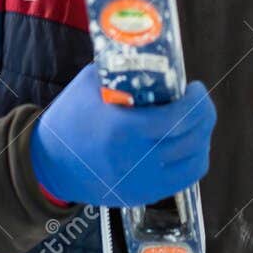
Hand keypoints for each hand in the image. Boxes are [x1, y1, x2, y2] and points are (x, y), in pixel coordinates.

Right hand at [28, 63, 216, 206]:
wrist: (48, 162)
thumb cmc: (69, 118)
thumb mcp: (92, 84)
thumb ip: (124, 71)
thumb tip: (153, 56)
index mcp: (124, 130)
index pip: (179, 119)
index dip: (197, 101)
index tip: (195, 88)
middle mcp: (136, 161)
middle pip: (192, 139)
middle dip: (204, 115)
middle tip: (199, 101)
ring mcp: (141, 183)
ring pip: (194, 161)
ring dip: (202, 137)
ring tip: (195, 122)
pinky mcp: (142, 195)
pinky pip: (183, 179)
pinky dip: (192, 159)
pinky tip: (187, 144)